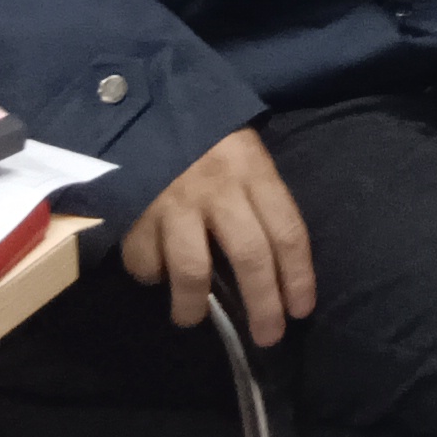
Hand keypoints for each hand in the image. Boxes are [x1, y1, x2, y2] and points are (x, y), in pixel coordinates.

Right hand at [119, 125, 314, 348]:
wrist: (141, 100)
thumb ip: (256, 198)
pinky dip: (150, 276)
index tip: (301, 309)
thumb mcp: (242, 153)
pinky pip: (145, 260)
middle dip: (263, 305)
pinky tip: (156, 275)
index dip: (298, 276)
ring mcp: (175, 201)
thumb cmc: (202, 132)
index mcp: (254, 171)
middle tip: (267, 336)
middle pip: (250, 256)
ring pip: (193, 270)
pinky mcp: (135, 210)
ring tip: (192, 318)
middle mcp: (219, 188)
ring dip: (194, 305)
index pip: (288, 231)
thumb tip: (271, 260)